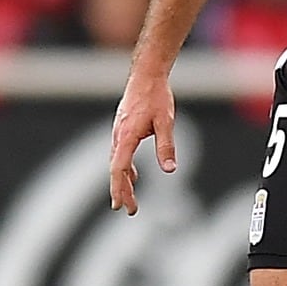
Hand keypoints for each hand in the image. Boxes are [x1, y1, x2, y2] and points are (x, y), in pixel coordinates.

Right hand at [108, 71, 176, 214]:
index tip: (121, 205)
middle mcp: (118, 136)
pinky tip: (134, 175)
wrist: (146, 75)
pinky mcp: (123, 129)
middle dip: (122, 191)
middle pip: (116, 169)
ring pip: (117, 162)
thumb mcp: (166, 122)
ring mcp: (118, 132)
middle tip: (130, 210)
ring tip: (130, 199)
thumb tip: (170, 170)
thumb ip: (166, 147)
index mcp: (126, 136)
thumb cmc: (156, 96)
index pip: (119, 168)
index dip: (119, 188)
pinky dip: (126, 168)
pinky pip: (120, 153)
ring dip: (123, 181)